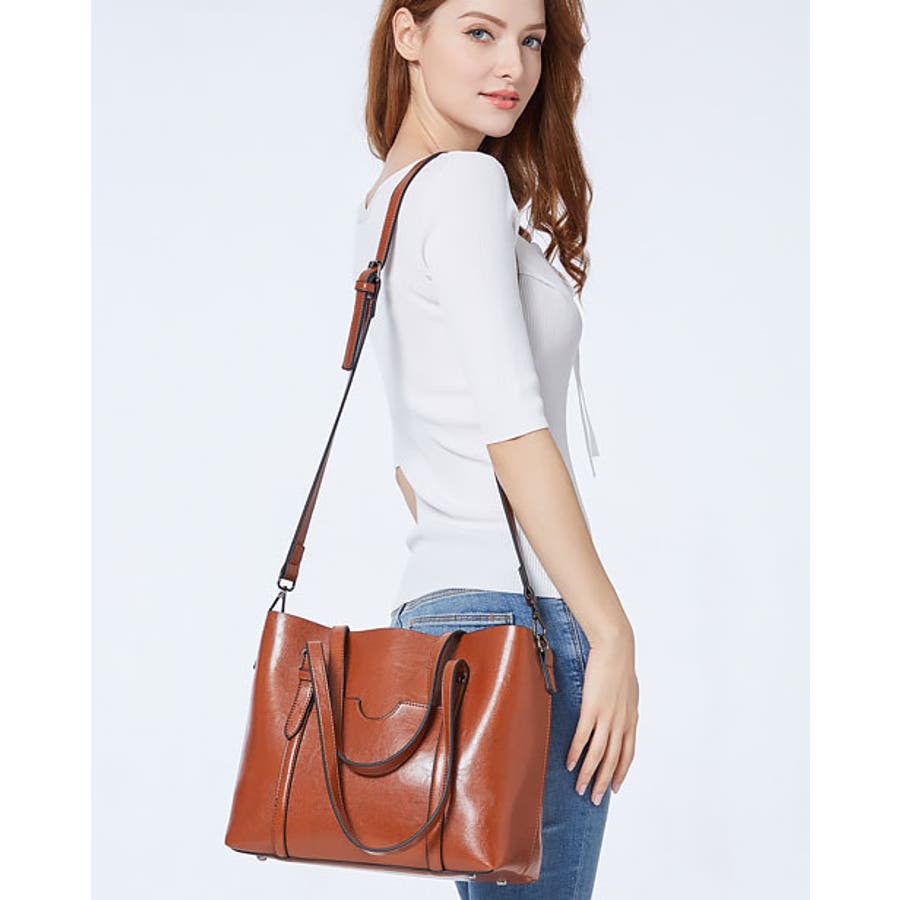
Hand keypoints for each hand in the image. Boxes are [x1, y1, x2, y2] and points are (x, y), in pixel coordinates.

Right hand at [566, 626, 638, 801]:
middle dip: (604, 782)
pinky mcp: (593, 709)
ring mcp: (607, 717)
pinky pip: (584, 738)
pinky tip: (570, 764)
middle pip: (613, 760)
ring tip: (580, 789)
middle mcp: (621, 722)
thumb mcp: (629, 690)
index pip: (628, 753)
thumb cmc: (620, 664)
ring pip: (599, 754)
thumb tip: (623, 714)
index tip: (616, 788)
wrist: (615, 647)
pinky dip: (577, 754)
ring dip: (589, 774)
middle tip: (595, 799)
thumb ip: (625, 706)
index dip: (621, 772)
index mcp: (631, 718)